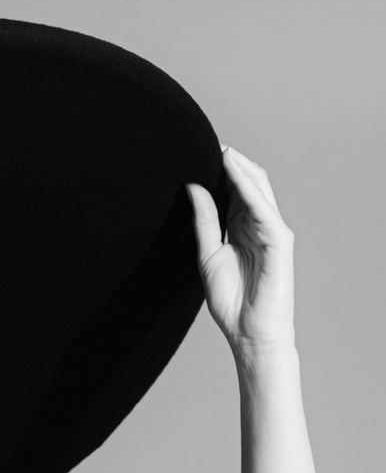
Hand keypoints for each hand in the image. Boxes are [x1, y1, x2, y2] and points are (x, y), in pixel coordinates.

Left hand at [187, 147, 294, 362]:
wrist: (248, 331)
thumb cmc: (231, 300)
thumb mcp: (207, 254)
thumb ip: (203, 221)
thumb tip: (192, 187)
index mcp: (241, 226)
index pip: (232, 190)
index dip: (219, 171)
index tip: (198, 151)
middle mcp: (258, 224)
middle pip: (248, 183)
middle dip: (231, 163)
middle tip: (209, 141)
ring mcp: (271, 230)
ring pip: (258, 189)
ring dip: (240, 168)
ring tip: (222, 150)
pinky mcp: (279, 239)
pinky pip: (263, 207)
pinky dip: (248, 189)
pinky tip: (234, 173)